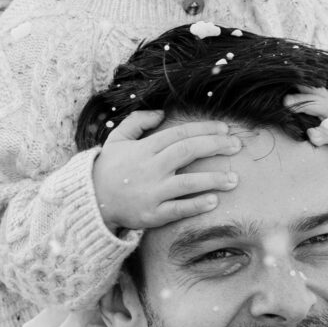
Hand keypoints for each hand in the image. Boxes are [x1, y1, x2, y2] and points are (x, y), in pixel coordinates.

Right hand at [91, 111, 241, 232]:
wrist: (91, 200)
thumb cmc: (108, 168)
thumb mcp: (117, 138)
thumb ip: (138, 121)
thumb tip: (162, 112)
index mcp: (145, 148)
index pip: (180, 134)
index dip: (205, 129)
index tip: (225, 129)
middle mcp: (150, 168)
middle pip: (188, 152)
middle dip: (215, 146)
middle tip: (236, 145)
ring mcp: (152, 192)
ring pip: (187, 183)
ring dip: (213, 180)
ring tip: (234, 179)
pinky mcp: (152, 214)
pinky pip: (178, 209)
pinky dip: (196, 205)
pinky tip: (214, 201)